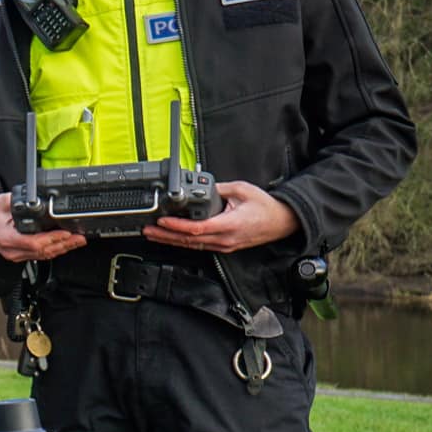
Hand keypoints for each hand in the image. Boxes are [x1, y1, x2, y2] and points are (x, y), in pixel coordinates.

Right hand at [0, 192, 86, 262]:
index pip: (34, 243)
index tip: (65, 233)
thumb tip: (39, 202)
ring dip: (61, 249)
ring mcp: (15, 255)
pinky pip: (39, 255)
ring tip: (77, 242)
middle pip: (42, 252)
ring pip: (43, 256)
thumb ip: (21, 203)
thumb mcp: (4, 202)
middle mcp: (11, 250)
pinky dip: (53, 251)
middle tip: (79, 238)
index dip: (52, 239)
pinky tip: (64, 246)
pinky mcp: (19, 255)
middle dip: (63, 245)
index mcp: (6, 238)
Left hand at [142, 180, 298, 252]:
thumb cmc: (266, 207)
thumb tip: (201, 186)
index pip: (197, 228)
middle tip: (148, 230)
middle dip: (166, 235)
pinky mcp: (225, 246)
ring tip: (154, 235)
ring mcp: (225, 244)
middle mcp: (225, 238)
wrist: (283, 221)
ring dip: (171, 240)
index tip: (162, 220)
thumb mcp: (242, 190)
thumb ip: (219, 188)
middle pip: (189, 240)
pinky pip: (200, 246)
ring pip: (193, 245)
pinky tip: (172, 238)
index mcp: (229, 224)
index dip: (177, 226)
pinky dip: (183, 242)